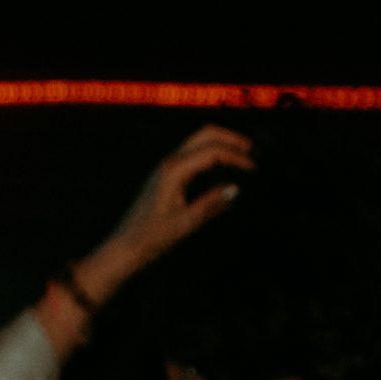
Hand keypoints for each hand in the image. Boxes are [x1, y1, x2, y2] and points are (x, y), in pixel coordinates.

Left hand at [89, 124, 254, 288]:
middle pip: (205, 134)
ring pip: (198, 141)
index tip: (254, 168)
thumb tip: (235, 189)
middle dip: (230, 138)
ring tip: (243, 155)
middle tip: (252, 150)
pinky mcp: (167, 175)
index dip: (236, 156)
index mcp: (173, 170)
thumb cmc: (151, 237)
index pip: (212, 151)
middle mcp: (169, 162)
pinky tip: (223, 167)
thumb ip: (210, 204)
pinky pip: (193, 154)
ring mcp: (167, 167)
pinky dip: (212, 154)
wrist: (126, 245)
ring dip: (222, 144)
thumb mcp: (185, 223)